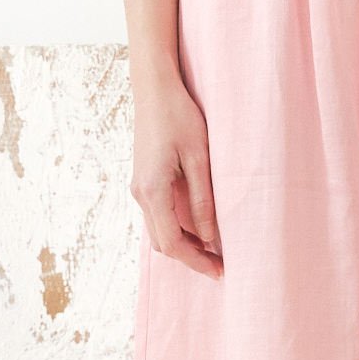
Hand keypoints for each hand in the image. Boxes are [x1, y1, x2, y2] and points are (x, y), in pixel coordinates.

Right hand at [132, 71, 223, 275]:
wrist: (154, 89)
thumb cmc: (179, 116)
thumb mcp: (199, 157)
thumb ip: (203, 199)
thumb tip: (210, 237)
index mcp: (152, 190)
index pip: (172, 243)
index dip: (196, 261)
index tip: (219, 270)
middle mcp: (140, 194)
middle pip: (162, 243)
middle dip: (190, 258)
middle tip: (220, 264)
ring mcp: (139, 188)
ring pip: (158, 232)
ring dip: (183, 245)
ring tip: (213, 249)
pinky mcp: (143, 180)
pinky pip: (157, 216)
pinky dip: (176, 229)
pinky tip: (198, 227)